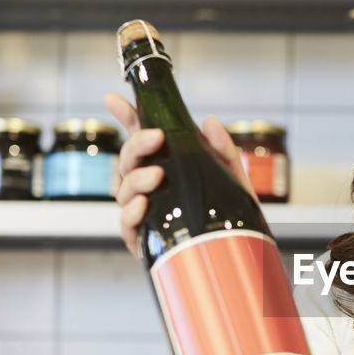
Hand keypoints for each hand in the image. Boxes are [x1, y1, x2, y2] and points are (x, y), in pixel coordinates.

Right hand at [104, 92, 257, 257]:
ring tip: (157, 174)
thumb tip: (210, 122)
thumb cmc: (230, 216)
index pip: (140, 139)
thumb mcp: (233, 178)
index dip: (125, 117)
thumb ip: (223, 150)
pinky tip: (143, 204)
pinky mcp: (143, 240)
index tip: (114, 98)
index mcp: (166, 167)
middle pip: (128, 160)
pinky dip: (132, 212)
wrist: (239, 255)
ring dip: (137, 178)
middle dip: (137, 145)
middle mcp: (148, 187)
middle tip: (156, 137)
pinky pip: (127, 224)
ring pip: (124, 189)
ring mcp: (143, 212)